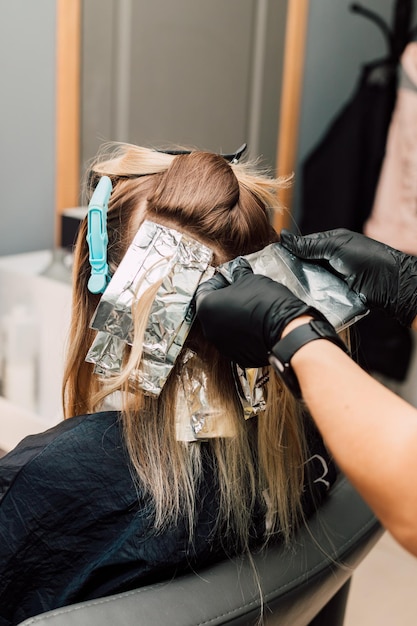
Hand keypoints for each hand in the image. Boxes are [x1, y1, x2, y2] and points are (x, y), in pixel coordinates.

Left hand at [195, 258, 320, 367]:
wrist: (287, 331)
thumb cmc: (267, 305)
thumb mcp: (250, 279)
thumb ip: (238, 274)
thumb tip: (237, 269)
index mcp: (207, 308)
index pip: (204, 289)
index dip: (218, 280)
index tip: (229, 277)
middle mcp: (210, 329)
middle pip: (213, 310)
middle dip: (226, 299)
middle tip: (241, 291)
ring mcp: (223, 345)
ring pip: (224, 327)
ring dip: (233, 316)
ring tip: (251, 307)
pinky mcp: (238, 356)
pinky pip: (236, 340)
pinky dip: (242, 332)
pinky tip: (255, 323)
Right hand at [280, 228, 416, 327]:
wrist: (387, 283)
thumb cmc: (365, 257)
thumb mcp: (335, 246)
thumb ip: (308, 245)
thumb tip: (283, 237)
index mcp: (330, 243)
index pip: (304, 246)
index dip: (290, 251)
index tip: (272, 257)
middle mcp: (329, 261)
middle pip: (304, 265)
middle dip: (293, 269)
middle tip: (274, 275)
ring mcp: (332, 278)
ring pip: (309, 281)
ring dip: (300, 284)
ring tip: (281, 288)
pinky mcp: (334, 295)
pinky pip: (318, 294)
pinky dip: (309, 296)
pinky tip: (296, 298)